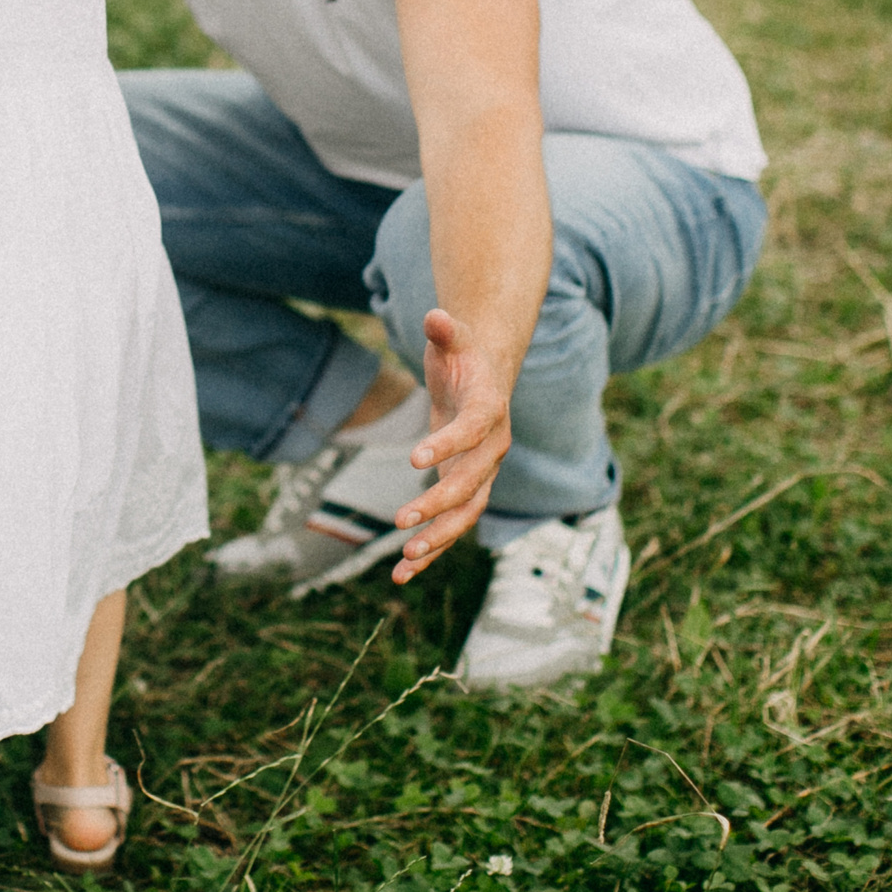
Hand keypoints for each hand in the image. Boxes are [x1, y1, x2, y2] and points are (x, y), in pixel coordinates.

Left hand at [388, 308, 512, 583]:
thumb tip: (435, 316)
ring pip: (464, 515)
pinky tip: (399, 575)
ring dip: (437, 540)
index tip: (415, 458)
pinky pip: (449, 526)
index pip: (474, 431)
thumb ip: (446, 330)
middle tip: (402, 521)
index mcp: (490, 410)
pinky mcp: (462, 489)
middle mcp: (492, 449)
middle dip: (437, 505)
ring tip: (404, 560)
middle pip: (470, 484)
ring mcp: (480, 473)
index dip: (448, 445)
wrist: (482, 376)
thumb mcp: (454, 338)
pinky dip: (428, 552)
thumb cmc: (463, 357)